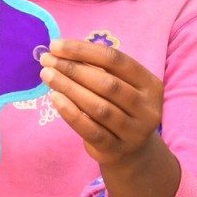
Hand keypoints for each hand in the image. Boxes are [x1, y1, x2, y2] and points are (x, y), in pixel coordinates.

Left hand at [40, 39, 162, 166]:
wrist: (131, 150)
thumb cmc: (118, 106)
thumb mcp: (116, 84)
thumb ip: (94, 67)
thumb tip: (58, 50)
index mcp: (150, 84)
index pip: (116, 60)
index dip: (84, 50)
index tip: (55, 45)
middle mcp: (147, 108)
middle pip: (107, 84)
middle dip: (73, 69)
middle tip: (46, 60)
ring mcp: (134, 132)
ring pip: (99, 107)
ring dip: (69, 88)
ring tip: (47, 75)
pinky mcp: (117, 149)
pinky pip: (91, 130)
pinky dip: (71, 112)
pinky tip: (54, 98)